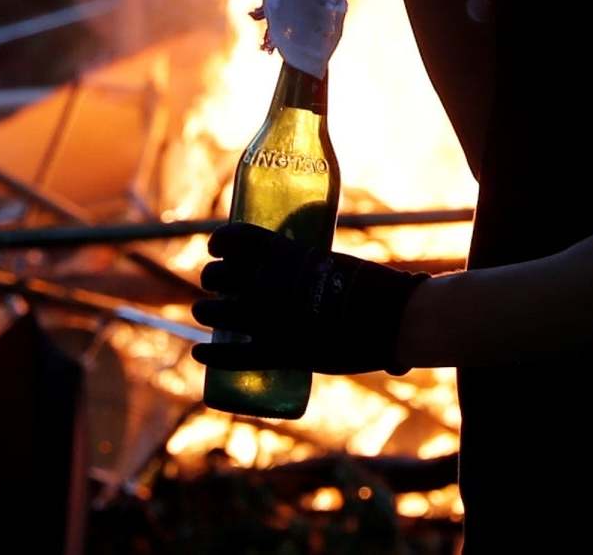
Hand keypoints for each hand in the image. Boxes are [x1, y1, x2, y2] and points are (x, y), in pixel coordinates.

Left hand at [190, 222, 428, 375]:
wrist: (394, 317)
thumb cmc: (376, 288)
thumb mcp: (339, 266)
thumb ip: (322, 273)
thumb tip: (321, 275)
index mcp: (286, 252)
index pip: (237, 237)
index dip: (220, 241)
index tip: (216, 247)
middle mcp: (269, 281)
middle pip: (220, 275)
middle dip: (211, 278)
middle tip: (213, 285)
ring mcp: (270, 319)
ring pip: (217, 312)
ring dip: (205, 311)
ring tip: (203, 312)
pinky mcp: (277, 353)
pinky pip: (232, 355)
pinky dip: (211, 354)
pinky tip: (198, 352)